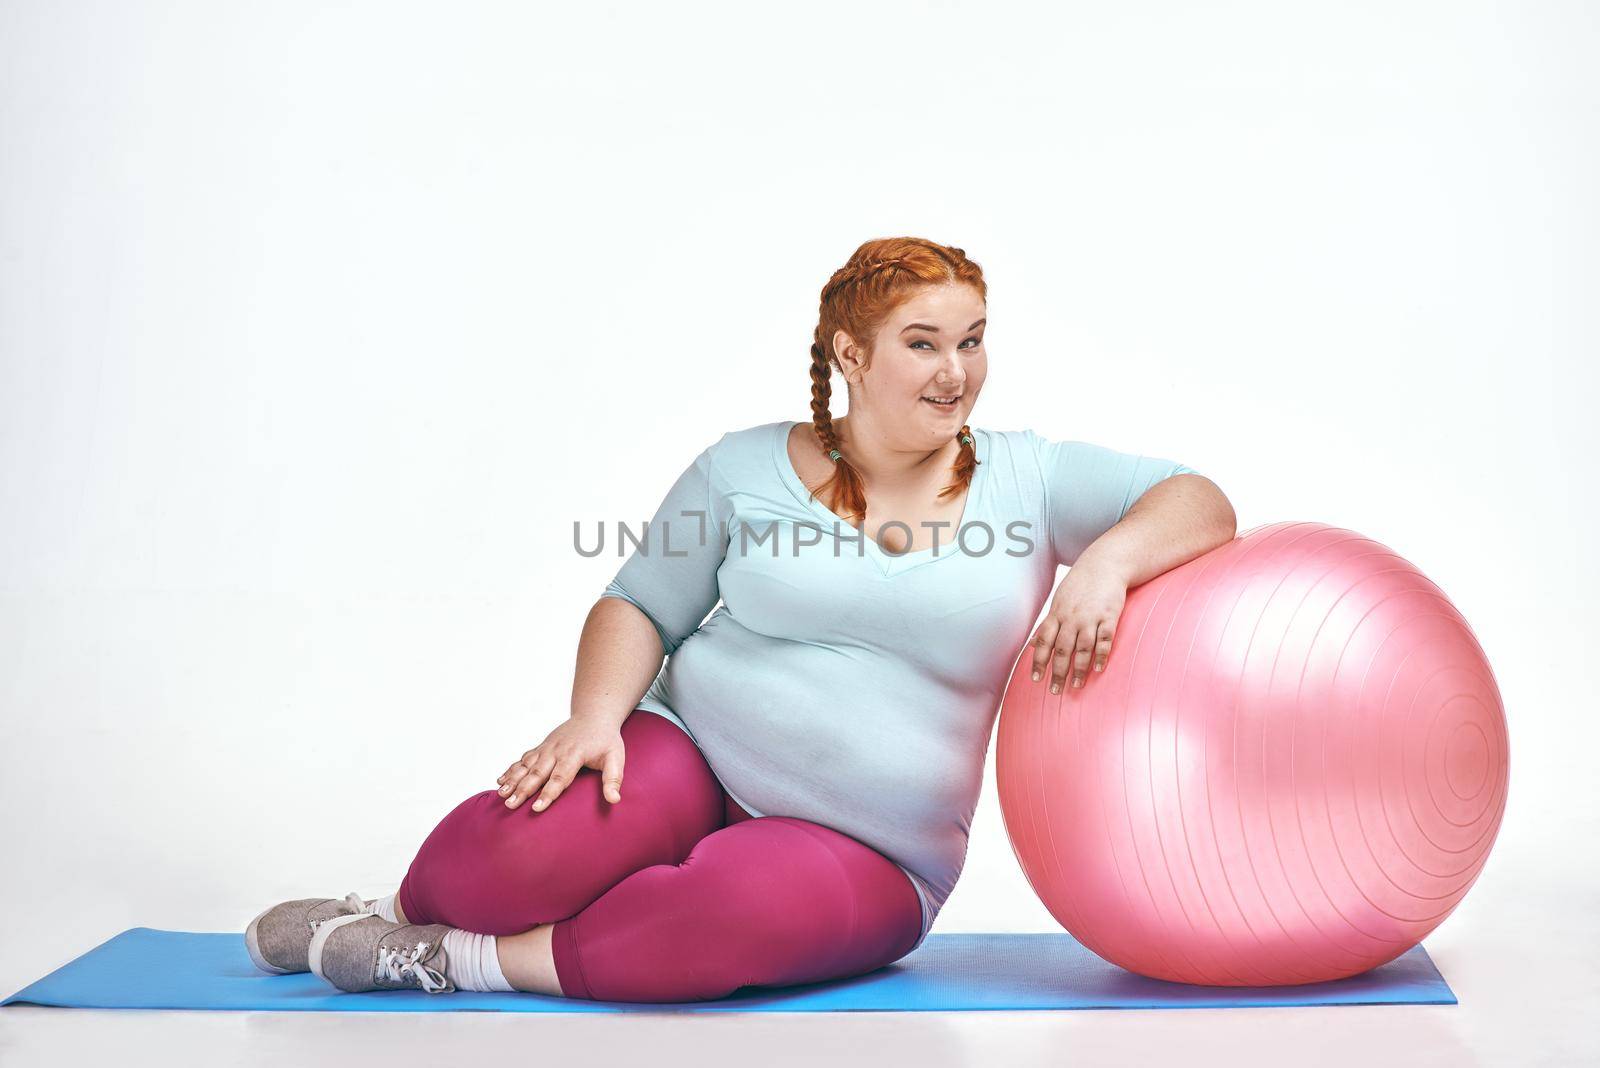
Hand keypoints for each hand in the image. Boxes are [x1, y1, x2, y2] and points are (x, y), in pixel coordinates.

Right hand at [496, 717, 626, 811]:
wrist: (593, 715)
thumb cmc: (606, 739)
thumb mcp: (616, 757)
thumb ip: (614, 779)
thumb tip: (615, 800)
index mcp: (574, 755)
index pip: (559, 778)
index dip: (548, 793)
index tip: (537, 808)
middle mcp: (556, 751)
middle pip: (537, 773)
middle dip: (523, 790)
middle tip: (511, 805)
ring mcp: (546, 748)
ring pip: (526, 766)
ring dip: (512, 780)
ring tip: (501, 795)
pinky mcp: (541, 747)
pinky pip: (523, 759)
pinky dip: (511, 770)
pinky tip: (500, 781)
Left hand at [1030, 557, 1129, 692]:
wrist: (1105, 564)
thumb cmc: (1080, 585)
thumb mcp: (1058, 602)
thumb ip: (1048, 624)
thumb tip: (1032, 644)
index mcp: (1057, 614)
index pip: (1043, 641)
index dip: (1038, 661)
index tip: (1036, 679)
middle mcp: (1071, 617)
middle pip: (1062, 649)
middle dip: (1057, 672)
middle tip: (1055, 691)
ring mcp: (1091, 617)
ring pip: (1082, 647)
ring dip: (1078, 668)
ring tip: (1075, 686)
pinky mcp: (1110, 616)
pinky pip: (1105, 639)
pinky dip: (1101, 654)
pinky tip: (1098, 668)